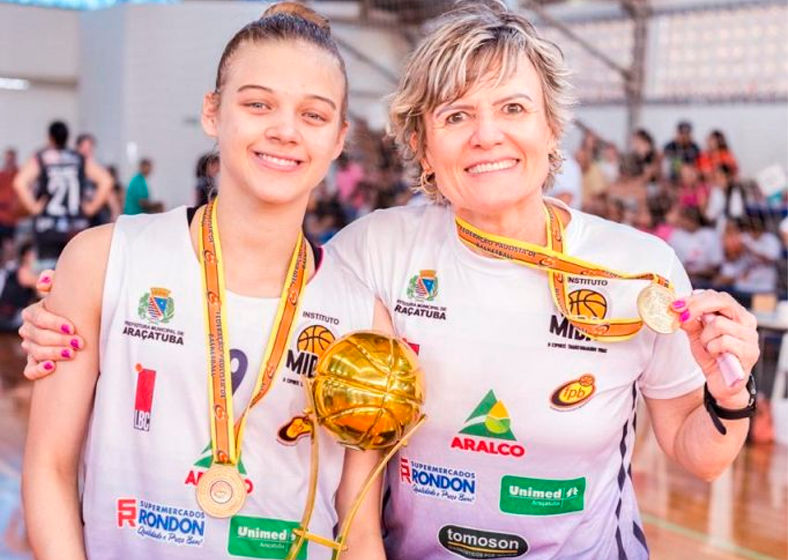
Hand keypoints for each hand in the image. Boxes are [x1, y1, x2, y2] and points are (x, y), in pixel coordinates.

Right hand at [19, 271, 83, 379]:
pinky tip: (51, 367)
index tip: (72, 328)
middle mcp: (28, 330)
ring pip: (35, 352)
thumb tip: (43, 284)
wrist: (79, 328)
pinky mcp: (34, 363)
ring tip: (72, 354)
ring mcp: (30, 347)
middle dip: (59, 340)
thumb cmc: (73, 308)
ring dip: (53, 354)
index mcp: (33, 313)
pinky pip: (29, 370)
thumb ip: (54, 281)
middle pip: (37, 336)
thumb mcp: (66, 292)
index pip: (38, 317)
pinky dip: (38, 370)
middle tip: (78, 343)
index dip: (54, 323)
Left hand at [672, 290, 758, 407]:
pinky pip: (723, 341)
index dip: (695, 298)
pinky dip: (712, 348)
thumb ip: (691, 321)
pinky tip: (715, 355)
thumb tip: (679, 308)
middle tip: (682, 317)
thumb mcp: (697, 336)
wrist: (721, 384)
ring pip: (718, 323)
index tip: (676, 305)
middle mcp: (747, 321)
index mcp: (736, 314)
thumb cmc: (712, 357)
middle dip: (697, 307)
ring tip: (708, 347)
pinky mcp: (750, 352)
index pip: (717, 296)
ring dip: (705, 337)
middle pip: (722, 301)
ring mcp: (750, 336)